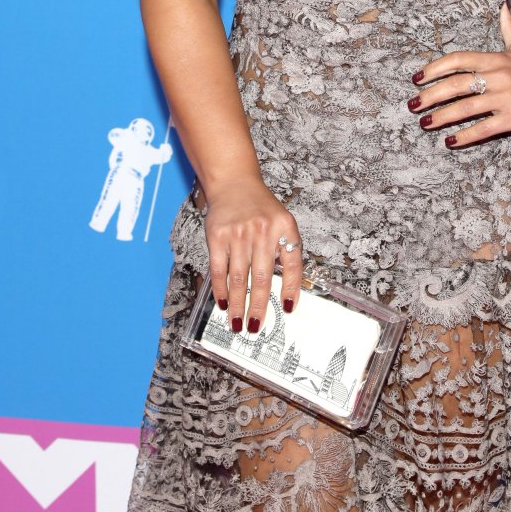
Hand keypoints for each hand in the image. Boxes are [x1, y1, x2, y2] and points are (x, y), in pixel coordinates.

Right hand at [203, 175, 302, 332]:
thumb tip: (288, 291)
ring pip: (239, 278)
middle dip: (259, 307)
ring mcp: (239, 233)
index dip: (292, 288)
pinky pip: (219, 269)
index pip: (293, 264)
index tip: (289, 309)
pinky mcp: (217, 235)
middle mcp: (263, 231)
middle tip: (256, 327)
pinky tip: (222, 303)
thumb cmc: (261, 209)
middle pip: (262, 278)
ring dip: (237, 305)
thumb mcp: (282, 222)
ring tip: (237, 323)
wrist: (235, 183)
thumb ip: (286, 250)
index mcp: (285, 227)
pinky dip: (220, 289)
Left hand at [408, 1, 510, 147]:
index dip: (435, 68)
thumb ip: (509, 29)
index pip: (458, 59)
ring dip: (441, 116)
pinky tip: (450, 141)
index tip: (417, 79)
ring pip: (465, 106)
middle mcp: (498, 76)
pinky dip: (464, 135)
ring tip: (425, 123)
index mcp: (496, 59)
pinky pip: (484, 127)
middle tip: (412, 105)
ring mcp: (506, 97)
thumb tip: (503, 5)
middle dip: (430, 95)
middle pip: (455, 83)